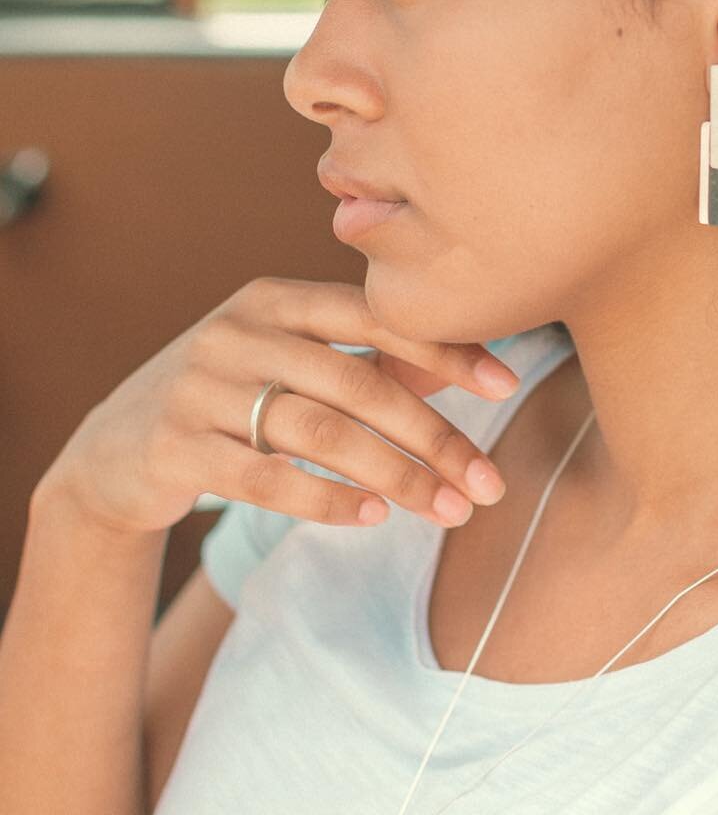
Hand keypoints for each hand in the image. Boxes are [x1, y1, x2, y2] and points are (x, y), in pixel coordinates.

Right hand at [34, 277, 519, 540]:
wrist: (114, 452)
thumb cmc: (231, 402)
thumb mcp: (292, 366)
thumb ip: (370, 363)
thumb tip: (473, 368)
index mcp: (277, 299)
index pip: (378, 316)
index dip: (446, 349)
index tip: (507, 385)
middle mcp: (238, 332)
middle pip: (359, 383)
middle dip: (433, 437)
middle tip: (486, 484)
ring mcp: (201, 388)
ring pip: (320, 431)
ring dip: (395, 475)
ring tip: (445, 510)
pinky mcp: (175, 447)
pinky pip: (267, 476)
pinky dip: (328, 498)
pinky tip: (375, 515)